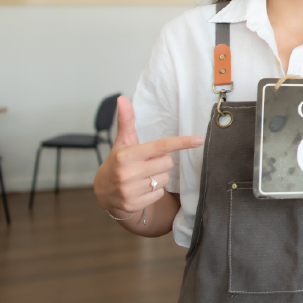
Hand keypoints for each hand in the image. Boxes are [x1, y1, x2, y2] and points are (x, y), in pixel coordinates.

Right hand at [93, 96, 202, 216]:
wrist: (104, 192)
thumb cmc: (118, 162)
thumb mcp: (122, 142)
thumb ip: (126, 121)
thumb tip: (122, 98)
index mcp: (127, 155)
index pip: (161, 146)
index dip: (181, 142)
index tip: (198, 140)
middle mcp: (128, 172)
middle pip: (167, 163)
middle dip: (161, 162)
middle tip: (147, 164)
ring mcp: (131, 190)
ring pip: (165, 179)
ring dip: (158, 177)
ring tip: (142, 177)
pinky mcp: (134, 204)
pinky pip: (160, 193)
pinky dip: (154, 191)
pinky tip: (141, 189)